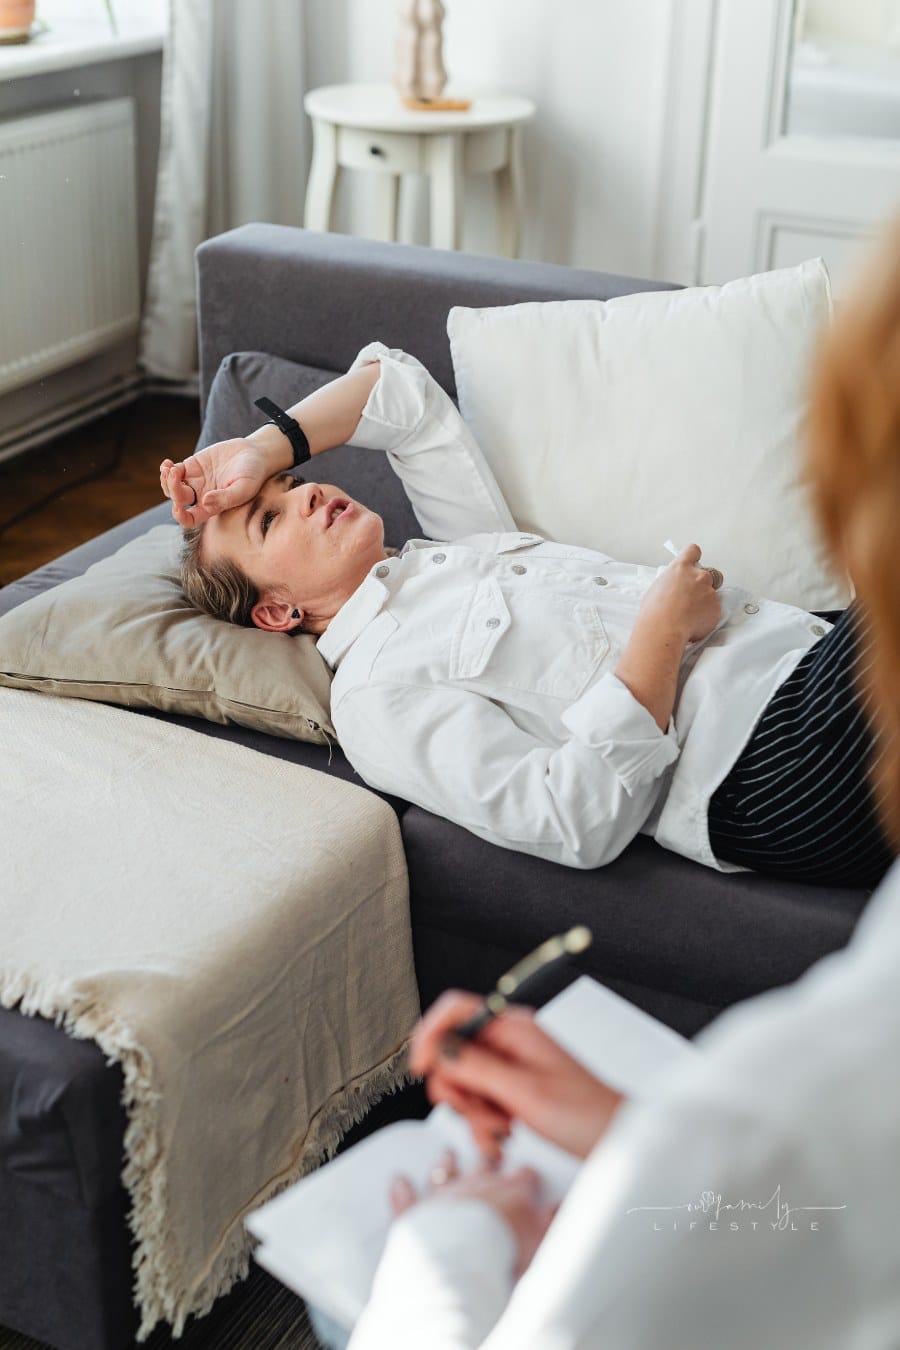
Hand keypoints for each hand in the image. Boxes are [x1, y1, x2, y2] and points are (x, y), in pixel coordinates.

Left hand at [159, 436, 284, 526]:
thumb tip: (204, 501)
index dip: (181, 516)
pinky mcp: (193, 466)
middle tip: (175, 474)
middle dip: (172, 490)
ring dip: (166, 480)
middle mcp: (201, 496)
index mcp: (212, 507)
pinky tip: (168, 464)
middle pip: (178, 500)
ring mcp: (196, 481)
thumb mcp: (244, 488)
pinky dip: (168, 469)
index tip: (177, 507)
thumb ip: (226, 497)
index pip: (190, 519)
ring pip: (172, 487)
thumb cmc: (254, 474)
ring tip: (169, 468)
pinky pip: (174, 471)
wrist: (255, 453)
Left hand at [390, 1150, 555, 1277]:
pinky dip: (402, 1191)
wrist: (465, 1261)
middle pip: (484, 1167)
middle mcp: (476, 1188)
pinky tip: (398, 1181)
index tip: (530, 1174)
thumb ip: (552, 1221)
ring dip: (447, 1164)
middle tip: (489, 1148)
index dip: (527, 1177)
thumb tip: (560, 1208)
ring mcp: (446, 1198)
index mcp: (509, 1194)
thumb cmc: (504, 1252)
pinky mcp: (419, 1215)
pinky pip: (407, 1200)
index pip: (523, 1179)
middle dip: (488, 1158)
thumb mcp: (541, 1241)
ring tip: (447, 1153)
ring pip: (445, 1173)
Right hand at [410, 991, 624, 1161]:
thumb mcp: (524, 1092)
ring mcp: (509, 1066)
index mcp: (513, 1027)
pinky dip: (483, 1123)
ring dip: (472, 1111)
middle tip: (480, 1110)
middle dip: (458, 1088)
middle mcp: (509, 1041)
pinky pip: (477, 1101)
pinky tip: (503, 1135)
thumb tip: (438, 1049)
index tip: (422, 1068)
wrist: (615, 1142)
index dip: (430, 1036)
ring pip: (462, 1081)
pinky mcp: (511, 1090)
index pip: (454, 1010)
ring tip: (500, 1127)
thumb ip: (477, 1068)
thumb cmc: (587, 1114)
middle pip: (452, 1052)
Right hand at [640, 543, 721, 643]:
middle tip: (694, 598)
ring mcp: (709, 591)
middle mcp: (698, 576)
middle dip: (706, 584)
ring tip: (691, 615)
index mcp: (681, 568)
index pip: (693, 551)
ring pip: (714, 594)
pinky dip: (708, 616)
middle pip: (712, 574)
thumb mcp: (657, 587)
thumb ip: (672, 582)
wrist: (663, 629)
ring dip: (707, 601)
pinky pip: (715, 610)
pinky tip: (694, 623)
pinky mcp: (716, 608)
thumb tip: (675, 587)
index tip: (694, 562)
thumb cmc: (654, 611)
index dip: (695, 557)